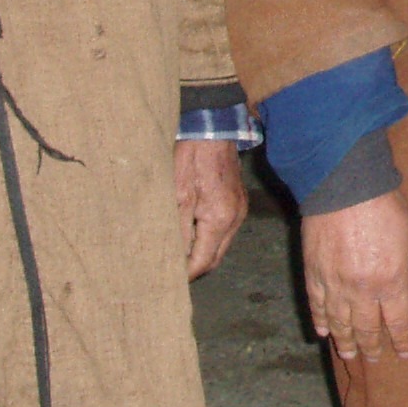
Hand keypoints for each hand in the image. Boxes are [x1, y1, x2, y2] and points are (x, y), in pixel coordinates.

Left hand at [175, 139, 249, 278]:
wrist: (212, 129)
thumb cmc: (191, 158)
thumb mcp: (177, 195)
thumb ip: (179, 229)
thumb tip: (176, 257)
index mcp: (220, 219)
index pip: (203, 261)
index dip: (185, 273)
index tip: (167, 277)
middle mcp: (235, 219)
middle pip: (215, 258)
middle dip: (194, 266)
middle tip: (170, 267)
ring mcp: (240, 210)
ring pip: (221, 246)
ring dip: (202, 252)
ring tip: (178, 250)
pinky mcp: (239, 202)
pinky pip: (225, 231)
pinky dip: (210, 237)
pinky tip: (193, 231)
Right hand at [301, 190, 407, 361]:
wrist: (344, 186)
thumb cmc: (383, 205)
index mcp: (391, 281)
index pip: (398, 321)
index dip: (402, 340)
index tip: (404, 353)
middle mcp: (363, 290)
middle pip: (367, 328)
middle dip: (372, 347)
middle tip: (375, 358)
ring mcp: (335, 284)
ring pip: (340, 323)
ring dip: (345, 341)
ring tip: (349, 354)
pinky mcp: (314, 274)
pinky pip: (317, 305)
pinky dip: (321, 320)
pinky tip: (323, 332)